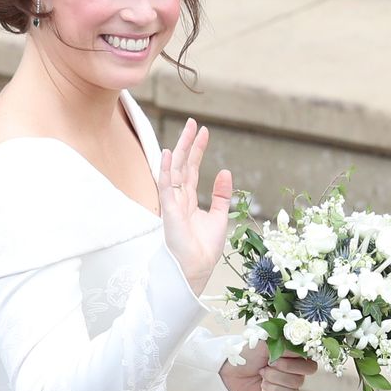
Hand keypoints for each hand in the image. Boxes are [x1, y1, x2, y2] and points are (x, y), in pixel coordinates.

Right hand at [158, 118, 231, 294]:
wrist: (197, 268)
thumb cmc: (204, 248)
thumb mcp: (219, 216)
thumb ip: (221, 195)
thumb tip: (225, 171)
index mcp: (189, 200)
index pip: (192, 169)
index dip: (198, 150)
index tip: (204, 132)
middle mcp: (179, 198)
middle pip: (182, 164)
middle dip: (188, 143)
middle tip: (193, 122)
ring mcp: (173, 203)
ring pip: (175, 170)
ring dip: (180, 149)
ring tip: (187, 129)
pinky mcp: (170, 211)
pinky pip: (166, 186)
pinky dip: (166, 169)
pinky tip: (167, 154)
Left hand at [219, 344, 317, 390]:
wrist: (233, 373)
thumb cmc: (249, 354)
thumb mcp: (266, 342)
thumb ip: (285, 342)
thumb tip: (299, 343)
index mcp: (294, 350)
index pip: (310, 353)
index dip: (296, 354)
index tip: (279, 353)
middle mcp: (296, 366)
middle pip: (309, 369)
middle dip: (286, 366)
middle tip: (269, 363)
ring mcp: (291, 381)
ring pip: (297, 382)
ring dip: (275, 377)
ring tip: (262, 373)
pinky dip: (274, 390)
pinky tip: (263, 385)